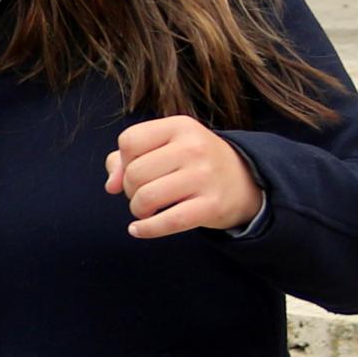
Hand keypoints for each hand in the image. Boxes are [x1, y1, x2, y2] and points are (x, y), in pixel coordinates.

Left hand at [106, 116, 265, 239]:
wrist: (245, 181)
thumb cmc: (194, 163)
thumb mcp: (166, 147)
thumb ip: (128, 158)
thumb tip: (111, 185)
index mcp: (180, 126)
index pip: (129, 141)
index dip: (124, 161)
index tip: (135, 171)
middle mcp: (194, 147)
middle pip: (135, 173)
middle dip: (130, 190)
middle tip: (143, 194)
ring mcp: (205, 176)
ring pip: (147, 198)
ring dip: (138, 210)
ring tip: (146, 210)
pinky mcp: (212, 205)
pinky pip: (168, 221)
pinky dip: (146, 229)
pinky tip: (138, 230)